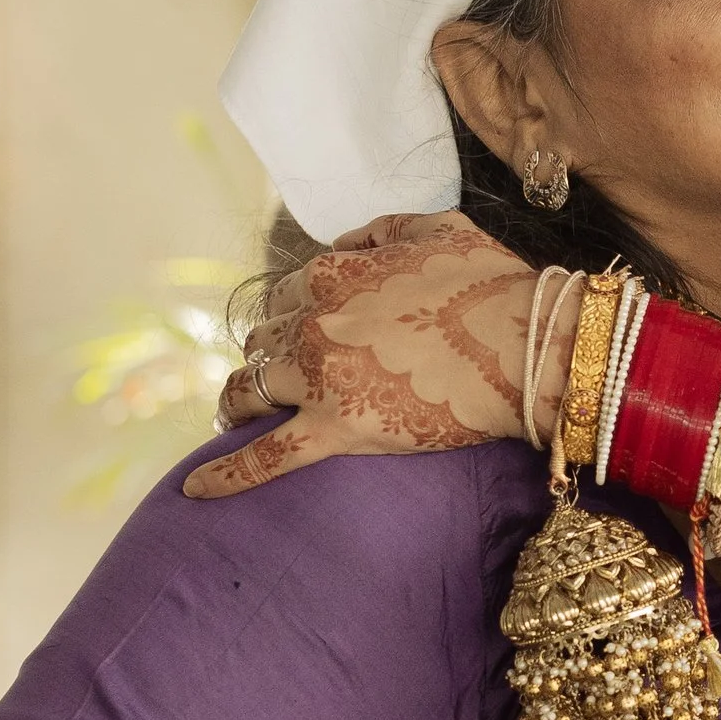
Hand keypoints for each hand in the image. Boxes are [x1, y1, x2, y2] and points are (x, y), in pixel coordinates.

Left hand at [186, 213, 568, 498]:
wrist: (528, 348)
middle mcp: (314, 322)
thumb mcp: (439, 230)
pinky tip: (193, 489)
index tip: (301, 332)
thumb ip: (384, 230)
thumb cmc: (495, 287)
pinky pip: (265, 458)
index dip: (292, 314)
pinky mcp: (336, 430)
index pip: (285, 294)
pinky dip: (225, 475)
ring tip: (237, 416)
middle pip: (261, 342)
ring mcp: (319, 379)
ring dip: (238, 401)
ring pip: (248, 390)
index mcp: (333, 274)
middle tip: (275, 377)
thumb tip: (353, 243)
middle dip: (265, 356)